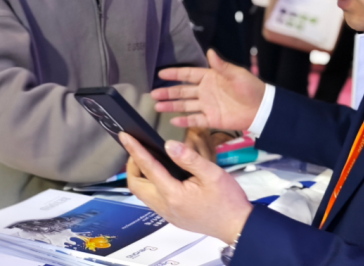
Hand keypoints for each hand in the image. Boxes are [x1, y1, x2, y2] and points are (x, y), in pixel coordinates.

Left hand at [122, 133, 250, 242]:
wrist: (237, 226)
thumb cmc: (228, 202)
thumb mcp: (213, 173)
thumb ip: (189, 158)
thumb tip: (169, 145)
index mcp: (173, 194)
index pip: (147, 167)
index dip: (134, 149)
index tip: (125, 137)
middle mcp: (165, 206)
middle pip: (136, 185)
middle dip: (132, 165)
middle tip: (138, 149)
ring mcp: (167, 214)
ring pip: (142, 194)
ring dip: (140, 176)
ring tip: (147, 160)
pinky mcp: (172, 217)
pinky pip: (152, 200)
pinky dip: (149, 186)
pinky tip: (160, 176)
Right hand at [153, 50, 265, 130]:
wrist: (262, 109)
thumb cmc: (251, 88)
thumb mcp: (237, 75)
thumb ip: (222, 66)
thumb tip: (210, 52)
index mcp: (210, 77)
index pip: (188, 74)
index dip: (175, 74)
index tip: (160, 73)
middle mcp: (205, 91)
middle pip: (182, 91)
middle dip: (167, 92)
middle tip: (153, 93)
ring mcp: (207, 106)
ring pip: (185, 105)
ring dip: (171, 106)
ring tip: (157, 106)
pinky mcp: (211, 119)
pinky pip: (195, 120)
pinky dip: (184, 121)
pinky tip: (173, 121)